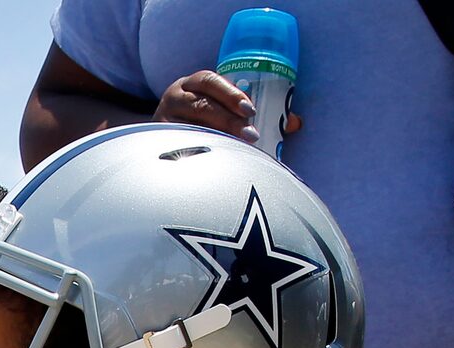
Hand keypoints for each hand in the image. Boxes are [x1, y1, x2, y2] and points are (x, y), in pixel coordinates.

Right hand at [155, 69, 299, 141]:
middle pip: (201, 104)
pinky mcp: (159, 142)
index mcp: (190, 84)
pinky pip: (179, 146)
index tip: (250, 110)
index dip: (231, 94)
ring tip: (237, 149)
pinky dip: (198, 151)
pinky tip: (213, 160)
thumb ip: (250, 115)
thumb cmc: (198, 123)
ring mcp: (164, 121)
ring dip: (217, 136)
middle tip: (250, 133)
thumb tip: (295, 123)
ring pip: (191, 126)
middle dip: (228, 118)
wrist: (158, 143)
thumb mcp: (220, 111)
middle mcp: (174, 98)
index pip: (210, 81)